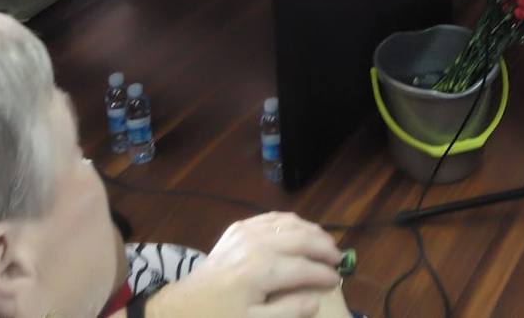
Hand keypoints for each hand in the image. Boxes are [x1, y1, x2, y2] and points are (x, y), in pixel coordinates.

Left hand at [151, 213, 343, 317]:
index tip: (338, 282)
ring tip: (325, 245)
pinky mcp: (238, 227)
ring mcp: (246, 231)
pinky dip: (291, 222)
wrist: (184, 306)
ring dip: (311, 231)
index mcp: (261, 270)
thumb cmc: (221, 317)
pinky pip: (272, 217)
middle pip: (301, 237)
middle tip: (339, 260)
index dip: (325, 274)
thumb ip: (288, 312)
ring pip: (289, 222)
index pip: (305, 267)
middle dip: (324, 248)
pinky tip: (300, 231)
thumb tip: (316, 300)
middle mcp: (257, 243)